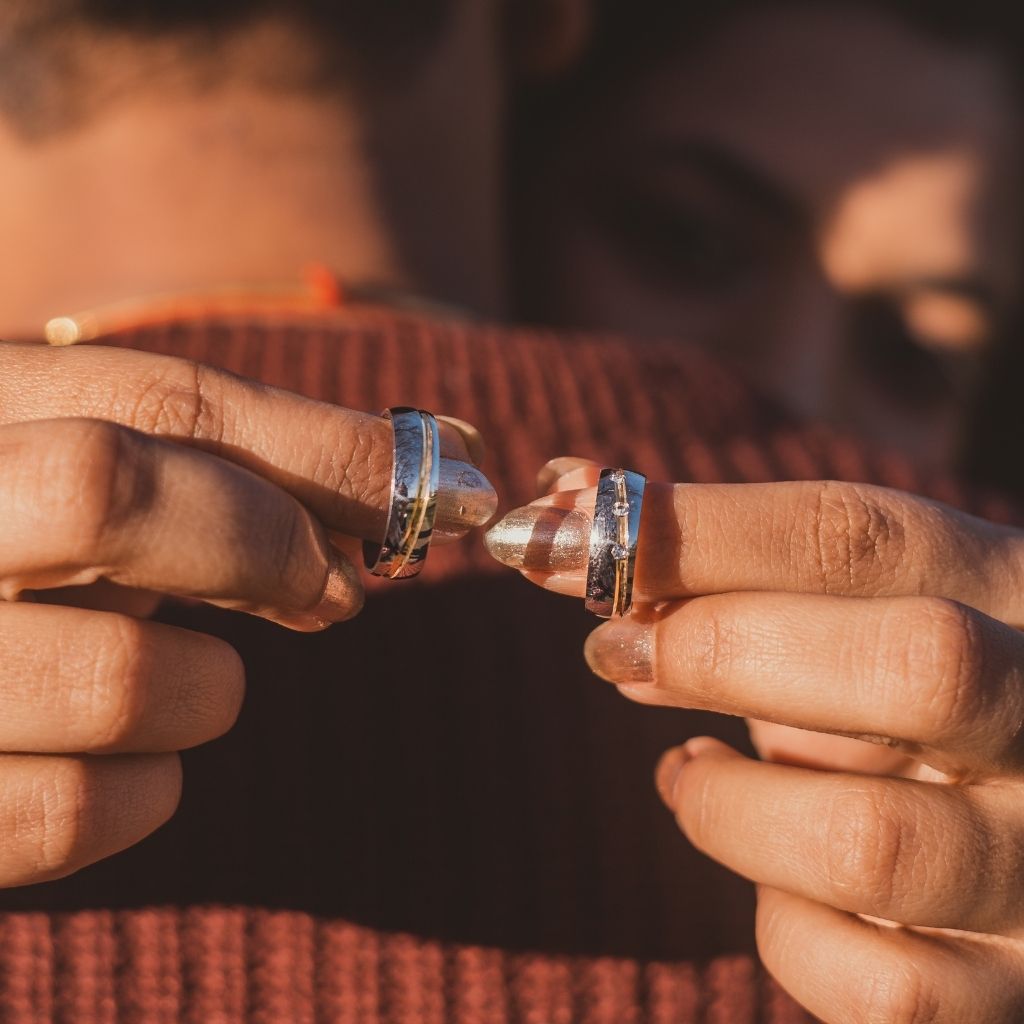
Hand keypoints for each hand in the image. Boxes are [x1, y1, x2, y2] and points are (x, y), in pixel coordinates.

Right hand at [0, 340, 494, 885]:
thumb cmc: (19, 570)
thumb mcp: (84, 485)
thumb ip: (218, 465)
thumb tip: (430, 466)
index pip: (153, 399)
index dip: (320, 444)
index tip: (439, 481)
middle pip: (107, 488)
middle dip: (264, 541)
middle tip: (338, 589)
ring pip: (123, 675)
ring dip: (205, 686)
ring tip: (184, 680)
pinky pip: (81, 811)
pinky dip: (146, 788)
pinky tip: (122, 759)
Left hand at [487, 460, 1023, 1022]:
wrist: (1021, 818)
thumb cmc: (898, 696)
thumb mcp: (842, 610)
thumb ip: (725, 563)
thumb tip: (565, 514)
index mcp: (1011, 593)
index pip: (855, 534)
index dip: (691, 530)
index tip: (567, 533)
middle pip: (913, 665)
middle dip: (721, 650)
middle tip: (613, 649)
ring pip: (870, 844)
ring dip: (729, 805)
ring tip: (687, 775)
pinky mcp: (1011, 990)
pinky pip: (879, 989)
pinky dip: (785, 928)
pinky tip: (768, 877)